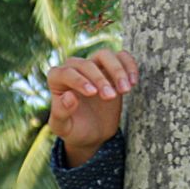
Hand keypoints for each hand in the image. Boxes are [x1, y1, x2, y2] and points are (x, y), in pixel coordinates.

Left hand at [46, 48, 138, 166]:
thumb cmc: (73, 129)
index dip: (80, 80)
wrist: (91, 133)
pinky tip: (133, 82)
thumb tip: (70, 96)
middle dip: (100, 79)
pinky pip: (121, 57)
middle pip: (87, 63)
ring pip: (105, 55)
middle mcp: (74, 68)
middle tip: (110, 97)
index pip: (67, 72)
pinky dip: (129, 66)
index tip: (93, 93)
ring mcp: (93, 66)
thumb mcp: (63, 127)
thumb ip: (61, 113)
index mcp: (57, 79)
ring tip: (125, 90)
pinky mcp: (111, 68)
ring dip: (116, 70)